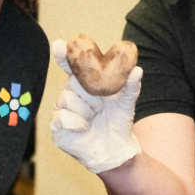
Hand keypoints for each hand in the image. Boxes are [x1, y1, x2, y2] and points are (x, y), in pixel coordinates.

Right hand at [49, 39, 142, 173]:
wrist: (115, 149)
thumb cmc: (117, 123)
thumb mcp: (126, 103)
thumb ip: (131, 86)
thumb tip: (138, 70)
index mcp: (83, 84)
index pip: (70, 66)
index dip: (64, 55)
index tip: (60, 45)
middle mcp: (69, 94)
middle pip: (72, 83)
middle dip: (90, 96)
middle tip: (100, 107)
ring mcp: (61, 110)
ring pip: (68, 100)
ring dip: (86, 111)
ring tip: (93, 119)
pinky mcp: (56, 127)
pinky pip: (63, 117)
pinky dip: (78, 123)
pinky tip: (85, 128)